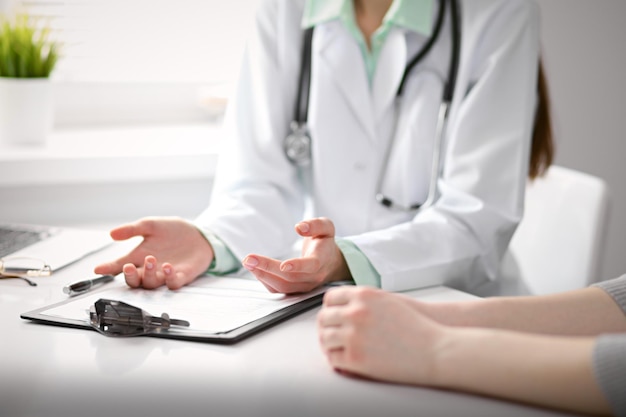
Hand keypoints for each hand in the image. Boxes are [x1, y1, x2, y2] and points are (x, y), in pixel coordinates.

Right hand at [93, 217, 213, 289]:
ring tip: (151, 259)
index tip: (98, 269)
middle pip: (135, 281)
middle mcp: (150, 269)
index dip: (108, 268)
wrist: (198, 234)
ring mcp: (165, 274)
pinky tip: (168, 266)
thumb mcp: (151, 225)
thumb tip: (112, 233)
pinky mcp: (181, 276)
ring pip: (152, 283)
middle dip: (129, 276)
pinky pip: (173, 283)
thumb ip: (133, 229)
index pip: (120, 265)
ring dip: (149, 274)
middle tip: (128, 266)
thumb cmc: (173, 232)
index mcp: (139, 256)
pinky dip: (169, 278)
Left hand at [242, 217, 350, 293]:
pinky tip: (255, 269)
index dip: (298, 266)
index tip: (284, 264)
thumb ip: (316, 225)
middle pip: (290, 277)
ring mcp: (304, 286)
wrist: (330, 263)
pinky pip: (278, 290)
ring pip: (282, 286)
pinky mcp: (294, 291)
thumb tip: (299, 227)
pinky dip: (264, 280)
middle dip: (268, 268)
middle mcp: (314, 277)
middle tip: (249, 259)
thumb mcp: (326, 228)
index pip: (311, 265)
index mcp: (322, 260)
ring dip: (263, 275)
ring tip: (248, 263)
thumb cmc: (324, 243)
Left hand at [317, 286, 448, 385]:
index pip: (330, 298)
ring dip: (328, 344)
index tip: (331, 316)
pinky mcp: (356, 358)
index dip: (329, 309)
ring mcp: (354, 335)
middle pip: (324, 318)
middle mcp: (355, 313)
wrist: (435, 348)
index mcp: (363, 296)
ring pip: (325, 339)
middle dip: (326, 327)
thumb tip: (344, 306)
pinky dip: (336, 360)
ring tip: (334, 348)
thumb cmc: (416, 324)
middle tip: (329, 334)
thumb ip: (364, 300)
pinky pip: (334, 359)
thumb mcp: (388, 301)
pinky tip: (342, 360)